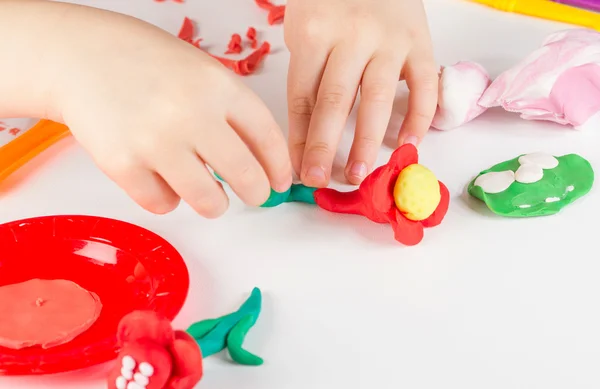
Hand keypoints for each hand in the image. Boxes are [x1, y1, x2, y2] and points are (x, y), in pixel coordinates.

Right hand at [50, 6, 291, 216]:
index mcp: (219, 86)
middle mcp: (192, 113)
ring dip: (214, 204)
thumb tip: (262, 163)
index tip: (280, 182)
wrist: (79, 56)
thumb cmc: (145, 64)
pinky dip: (167, 198)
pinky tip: (160, 178)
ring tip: (207, 195)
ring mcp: (156, 141)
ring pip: (208, 201)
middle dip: (257, 194)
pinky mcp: (123, 165)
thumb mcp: (200, 72)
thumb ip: (231, 112)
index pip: (267, 137)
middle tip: (254, 196)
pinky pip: (163, 204)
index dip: (279, 167)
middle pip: (246, 176)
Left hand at [284, 0, 437, 185]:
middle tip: (320, 180)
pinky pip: (424, 85)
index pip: (303, 96)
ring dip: (367, 141)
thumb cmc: (332, 3)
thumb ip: (307, 76)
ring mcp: (389, 40)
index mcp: (314, 33)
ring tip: (359, 175)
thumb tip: (306, 136)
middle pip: (335, 100)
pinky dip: (419, 117)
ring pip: (377, 98)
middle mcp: (351, 37)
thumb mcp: (306, 30)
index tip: (298, 169)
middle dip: (326, 146)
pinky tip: (408, 144)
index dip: (300, 137)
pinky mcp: (421, 42)